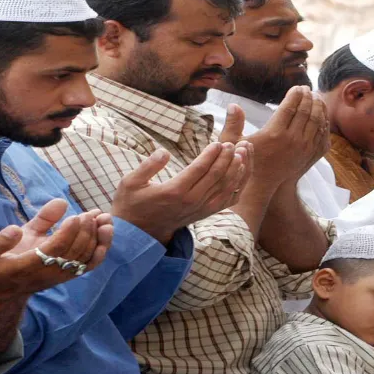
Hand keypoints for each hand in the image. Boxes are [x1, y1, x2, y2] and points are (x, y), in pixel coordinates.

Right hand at [0, 199, 112, 298]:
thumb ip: (0, 240)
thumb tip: (15, 229)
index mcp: (28, 266)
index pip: (55, 249)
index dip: (68, 232)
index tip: (76, 215)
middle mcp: (47, 273)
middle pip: (75, 251)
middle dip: (87, 230)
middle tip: (93, 212)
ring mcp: (58, 276)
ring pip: (85, 258)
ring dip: (98, 238)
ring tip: (105, 217)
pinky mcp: (64, 276)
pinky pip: (88, 266)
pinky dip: (100, 250)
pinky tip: (106, 234)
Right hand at [111, 142, 247, 242]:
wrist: (141, 231)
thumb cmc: (133, 203)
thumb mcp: (130, 183)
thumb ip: (148, 166)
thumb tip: (163, 152)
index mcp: (174, 192)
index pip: (199, 170)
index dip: (211, 155)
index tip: (218, 143)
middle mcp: (191, 201)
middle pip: (216, 177)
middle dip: (227, 158)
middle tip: (234, 143)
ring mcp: (201, 209)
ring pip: (225, 187)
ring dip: (236, 169)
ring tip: (242, 152)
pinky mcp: (206, 213)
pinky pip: (228, 199)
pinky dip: (238, 185)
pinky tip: (243, 170)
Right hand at [231, 87, 329, 186]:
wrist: (262, 184)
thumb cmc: (245, 160)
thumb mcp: (232, 143)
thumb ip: (233, 123)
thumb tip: (233, 104)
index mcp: (274, 133)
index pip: (290, 107)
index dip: (295, 94)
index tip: (297, 86)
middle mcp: (292, 140)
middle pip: (306, 111)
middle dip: (308, 97)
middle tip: (307, 88)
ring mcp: (304, 148)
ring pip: (317, 121)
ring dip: (318, 106)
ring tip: (316, 97)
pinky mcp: (310, 155)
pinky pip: (321, 133)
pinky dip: (323, 121)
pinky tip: (320, 113)